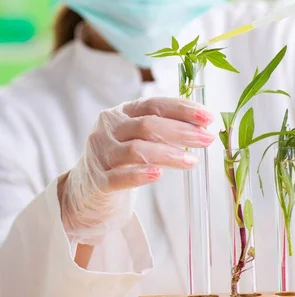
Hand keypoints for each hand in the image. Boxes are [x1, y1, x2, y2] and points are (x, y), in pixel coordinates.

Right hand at [59, 97, 214, 244]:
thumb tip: (202, 127)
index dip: (182, 109)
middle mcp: (108, 128)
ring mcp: (100, 154)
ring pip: (136, 150)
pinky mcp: (97, 181)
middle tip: (206, 139)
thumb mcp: (137, 138)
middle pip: (147, 125)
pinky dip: (140, 175)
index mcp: (122, 113)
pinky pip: (119, 177)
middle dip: (181, 131)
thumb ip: (163, 129)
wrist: (85, 191)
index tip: (207, 117)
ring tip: (192, 161)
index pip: (154, 104)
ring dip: (168, 154)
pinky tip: (158, 174)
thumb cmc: (120, 160)